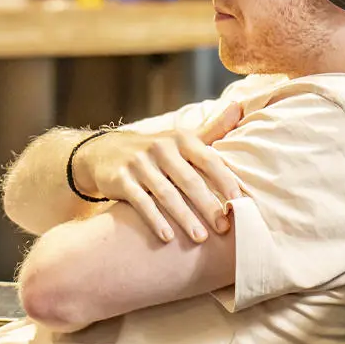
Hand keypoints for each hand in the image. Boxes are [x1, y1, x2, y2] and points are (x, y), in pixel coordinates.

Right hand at [74, 103, 245, 243]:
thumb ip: (212, 128)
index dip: (224, 180)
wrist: (105, 151)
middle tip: (224, 228)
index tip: (239, 201)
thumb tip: (239, 106)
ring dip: (184, 217)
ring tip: (200, 237)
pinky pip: (140, 202)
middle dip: (208, 205)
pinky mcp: (121, 179)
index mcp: (180, 139)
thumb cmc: (157, 150)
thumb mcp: (182, 137)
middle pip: (189, 180)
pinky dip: (155, 219)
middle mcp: (160, 148)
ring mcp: (139, 163)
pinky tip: (168, 237)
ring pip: (166, 194)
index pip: (208, 159)